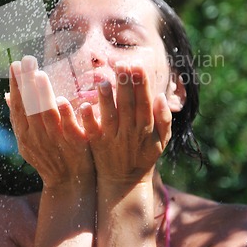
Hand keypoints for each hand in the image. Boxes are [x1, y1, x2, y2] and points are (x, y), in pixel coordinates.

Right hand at [6, 56, 94, 188]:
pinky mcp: (75, 146)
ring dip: (42, 95)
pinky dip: (65, 114)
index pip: (17, 106)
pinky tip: (61, 100)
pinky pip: (68, 128)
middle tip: (26, 60)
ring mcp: (55, 142)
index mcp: (24, 134)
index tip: (14, 65)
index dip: (15, 86)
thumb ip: (20, 118)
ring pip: (46, 116)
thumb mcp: (30, 139)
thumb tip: (6, 95)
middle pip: (29, 107)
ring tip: (40, 74)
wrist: (70, 184)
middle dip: (26, 83)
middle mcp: (36, 138)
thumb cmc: (50, 155)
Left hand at [79, 61, 171, 184]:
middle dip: (125, 84)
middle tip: (121, 64)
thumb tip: (161, 96)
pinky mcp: (97, 145)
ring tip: (104, 81)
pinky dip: (88, 119)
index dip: (141, 84)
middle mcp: (130, 132)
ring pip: (110, 116)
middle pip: (128, 105)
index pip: (144, 101)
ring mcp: (113, 139)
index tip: (137, 65)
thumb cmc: (143, 156)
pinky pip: (92, 131)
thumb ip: (163, 119)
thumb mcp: (161, 141)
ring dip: (107, 99)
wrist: (125, 183)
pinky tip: (83, 106)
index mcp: (146, 128)